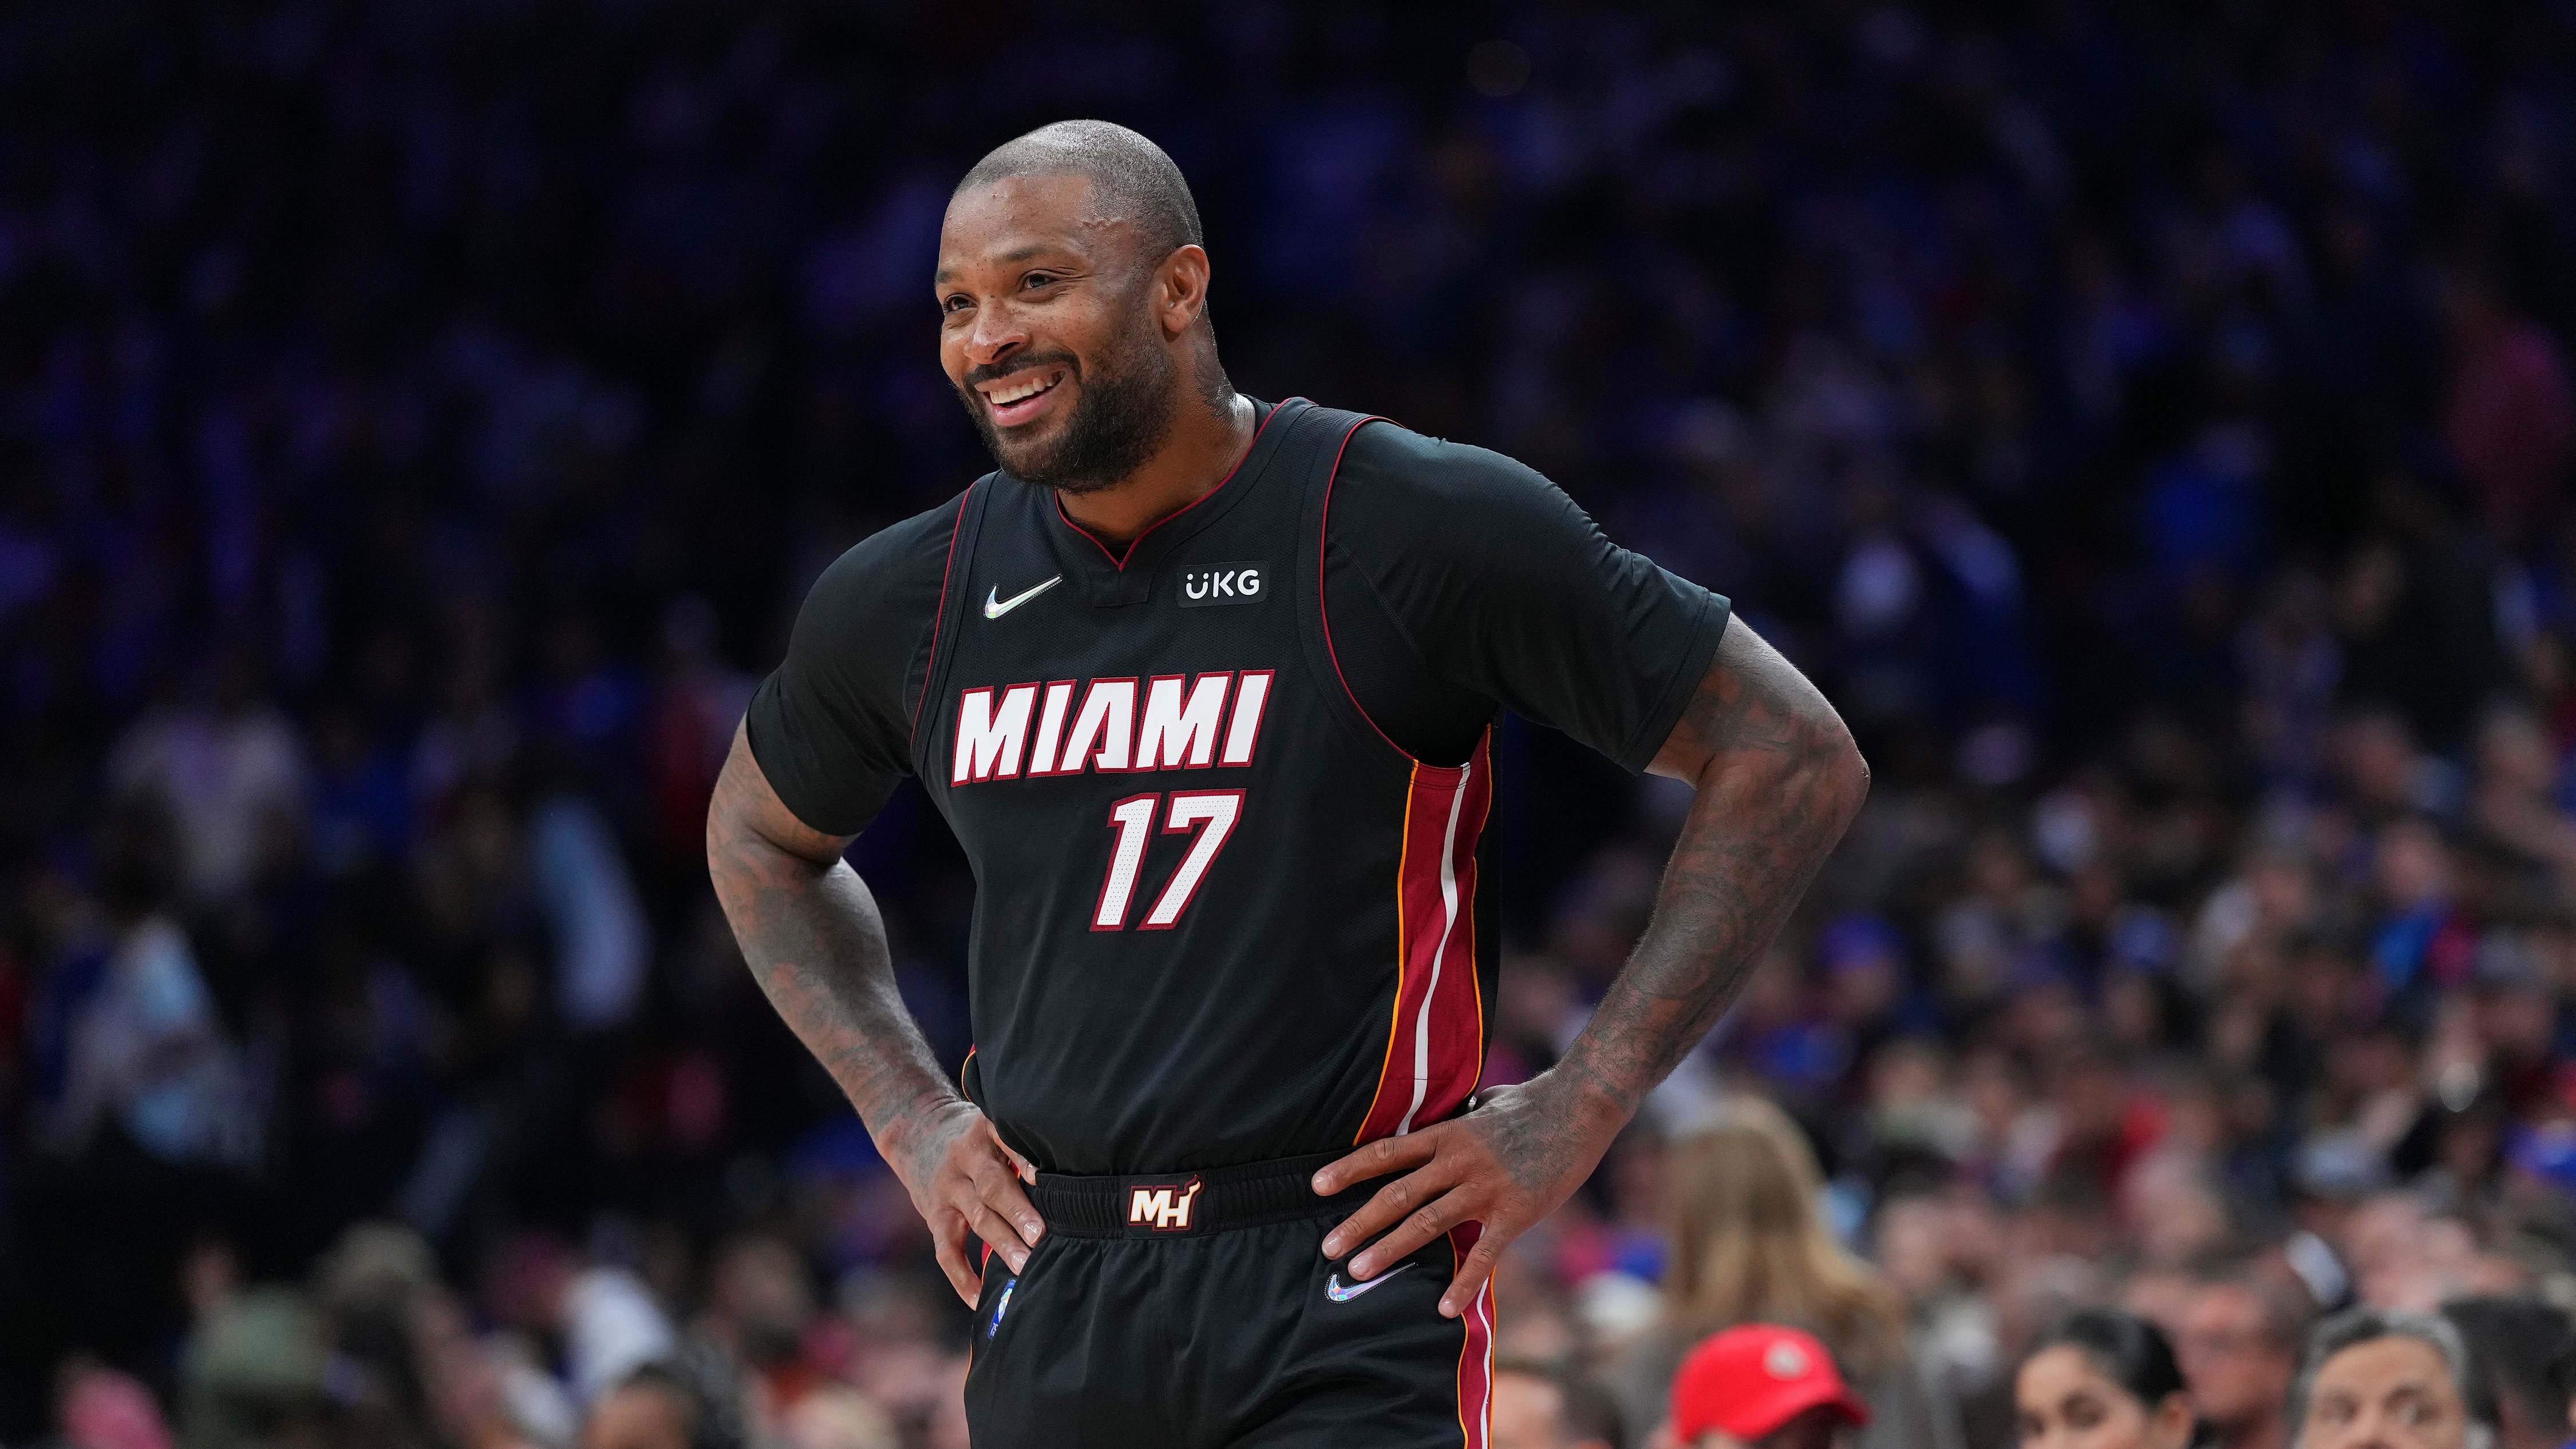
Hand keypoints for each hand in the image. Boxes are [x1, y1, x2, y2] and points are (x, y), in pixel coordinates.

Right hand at [892, 1099, 1044, 1305]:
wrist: (916, 1131)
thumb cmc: (975, 1136)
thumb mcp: (992, 1127)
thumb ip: (1020, 1146)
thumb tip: (1069, 1179)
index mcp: (985, 1133)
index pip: (1004, 1143)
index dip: (1022, 1160)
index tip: (1042, 1177)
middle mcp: (964, 1160)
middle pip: (993, 1187)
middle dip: (1017, 1212)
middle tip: (1041, 1236)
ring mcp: (947, 1189)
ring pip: (976, 1218)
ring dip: (1001, 1243)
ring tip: (1024, 1266)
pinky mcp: (934, 1215)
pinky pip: (946, 1250)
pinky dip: (962, 1276)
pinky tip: (979, 1297)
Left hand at [1310, 1073, 1620, 1316]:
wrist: (1581, 1104)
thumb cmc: (1535, 1102)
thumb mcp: (1486, 1103)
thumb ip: (1462, 1117)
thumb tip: (1449, 1117)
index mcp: (1447, 1134)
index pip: (1386, 1153)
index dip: (1349, 1169)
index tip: (1316, 1186)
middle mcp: (1458, 1160)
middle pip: (1397, 1193)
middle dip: (1359, 1222)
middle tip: (1327, 1247)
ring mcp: (1485, 1186)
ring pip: (1427, 1222)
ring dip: (1390, 1248)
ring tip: (1358, 1271)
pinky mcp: (1516, 1211)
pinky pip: (1483, 1254)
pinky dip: (1462, 1283)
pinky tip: (1443, 1307)